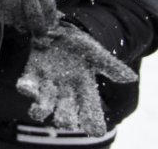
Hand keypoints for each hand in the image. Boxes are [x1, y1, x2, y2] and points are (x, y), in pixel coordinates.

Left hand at [18, 21, 135, 137]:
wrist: (58, 27)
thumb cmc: (79, 44)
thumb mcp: (96, 53)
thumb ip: (111, 66)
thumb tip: (131, 78)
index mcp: (84, 89)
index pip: (91, 111)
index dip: (93, 122)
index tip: (95, 130)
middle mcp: (65, 92)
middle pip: (65, 114)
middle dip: (65, 119)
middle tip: (67, 120)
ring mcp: (47, 84)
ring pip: (43, 105)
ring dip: (40, 109)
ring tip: (40, 109)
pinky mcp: (31, 73)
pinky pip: (27, 85)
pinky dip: (26, 87)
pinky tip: (26, 87)